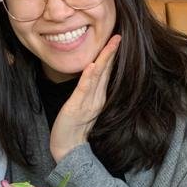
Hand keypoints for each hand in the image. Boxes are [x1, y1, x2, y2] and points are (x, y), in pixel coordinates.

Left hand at [50, 34, 120, 162]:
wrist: (67, 150)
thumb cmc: (73, 129)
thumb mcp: (83, 108)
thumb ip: (90, 94)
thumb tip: (93, 77)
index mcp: (98, 97)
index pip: (106, 72)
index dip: (111, 55)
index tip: (116, 39)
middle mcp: (96, 98)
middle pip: (105, 71)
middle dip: (111, 52)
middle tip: (118, 35)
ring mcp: (88, 102)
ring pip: (98, 76)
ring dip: (104, 59)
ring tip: (111, 44)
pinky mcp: (76, 107)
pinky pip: (84, 89)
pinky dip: (89, 77)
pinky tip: (92, 65)